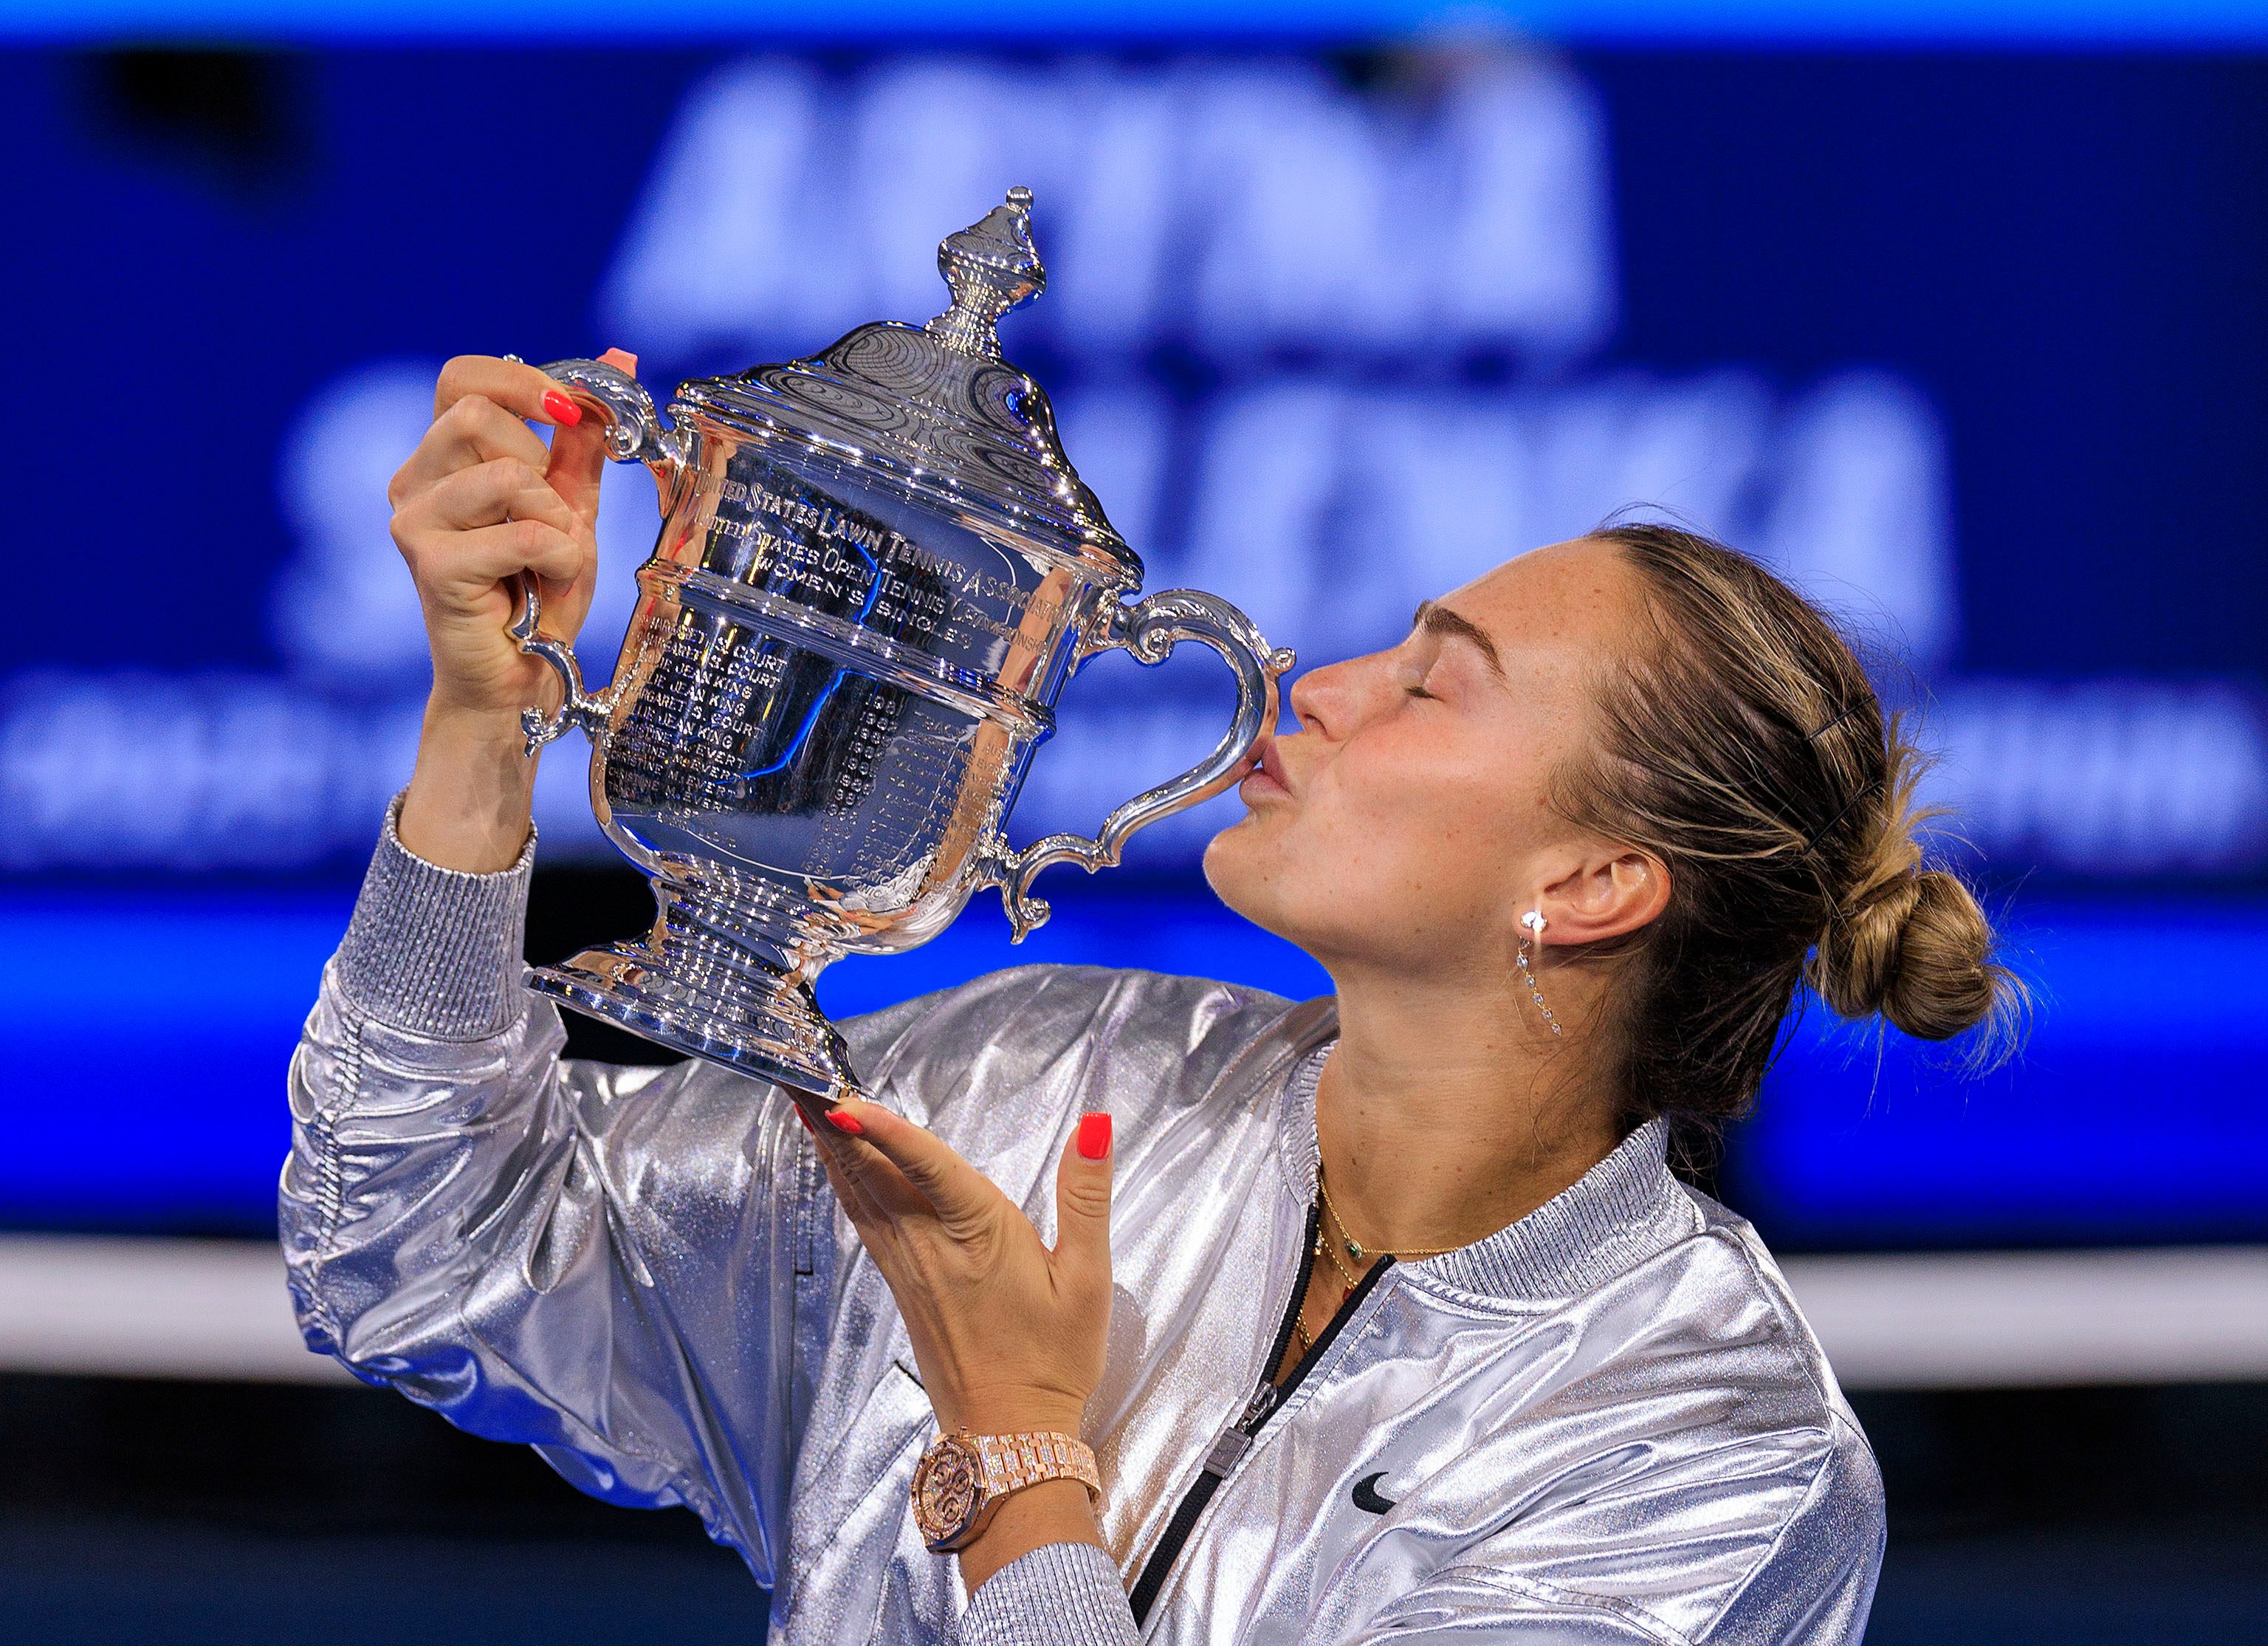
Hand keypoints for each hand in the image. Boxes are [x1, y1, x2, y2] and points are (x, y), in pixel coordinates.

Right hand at [388, 351, 626, 721]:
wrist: (521, 679)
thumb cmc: (540, 595)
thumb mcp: (571, 505)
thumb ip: (583, 439)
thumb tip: (618, 357)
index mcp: (440, 459)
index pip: (460, 377)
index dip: (521, 382)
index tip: (571, 411)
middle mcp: (414, 483)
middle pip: (476, 415)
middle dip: (543, 466)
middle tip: (555, 520)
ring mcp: (413, 522)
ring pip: (505, 473)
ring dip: (555, 518)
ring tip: (552, 560)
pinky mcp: (430, 564)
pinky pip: (522, 531)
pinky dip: (557, 557)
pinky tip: (547, 585)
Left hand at [806, 1096, 1115, 1438]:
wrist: (1010, 1435)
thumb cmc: (1053, 1360)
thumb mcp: (1088, 1278)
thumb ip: (1085, 1196)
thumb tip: (1093, 1126)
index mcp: (979, 1237)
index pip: (928, 1169)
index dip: (888, 1132)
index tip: (847, 1101)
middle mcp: (931, 1248)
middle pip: (875, 1175)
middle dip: (838, 1127)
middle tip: (806, 1080)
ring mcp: (909, 1268)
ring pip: (861, 1197)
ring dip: (833, 1150)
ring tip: (807, 1106)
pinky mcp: (901, 1286)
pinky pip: (864, 1222)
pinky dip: (845, 1185)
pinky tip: (838, 1167)